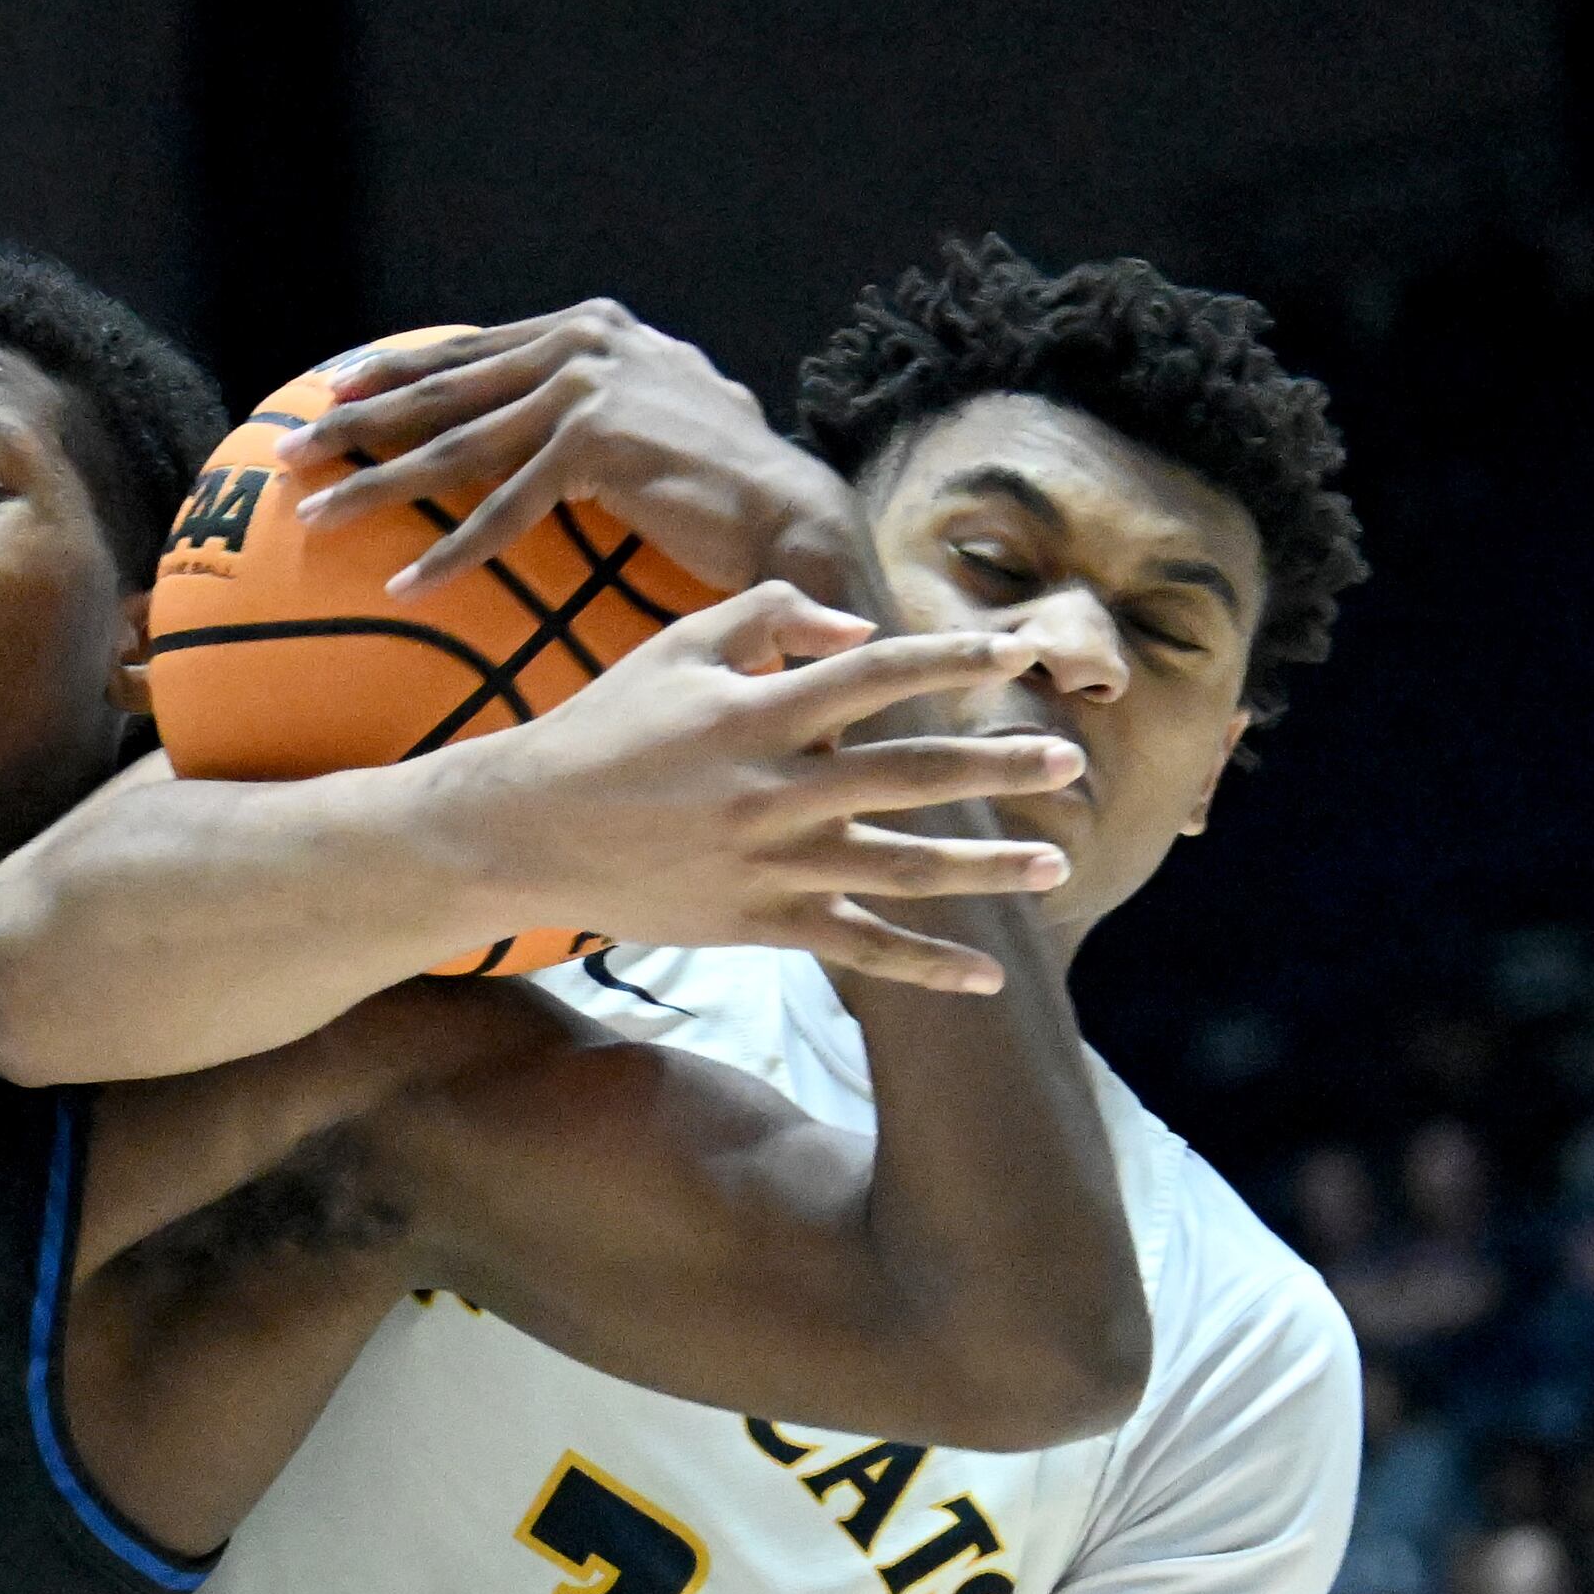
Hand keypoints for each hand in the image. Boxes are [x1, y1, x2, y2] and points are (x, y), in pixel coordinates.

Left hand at [277, 304, 860, 599]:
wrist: (790, 512)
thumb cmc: (720, 483)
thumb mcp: (649, 414)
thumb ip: (590, 400)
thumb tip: (535, 414)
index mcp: (592, 327)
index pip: (470, 350)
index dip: (395, 370)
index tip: (334, 389)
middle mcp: (584, 343)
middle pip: (443, 390)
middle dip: (354, 423)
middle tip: (289, 453)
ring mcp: (587, 388)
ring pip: (456, 448)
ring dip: (376, 489)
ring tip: (316, 520)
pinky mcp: (595, 445)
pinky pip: (503, 512)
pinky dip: (451, 553)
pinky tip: (404, 585)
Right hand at [442, 581, 1077, 991]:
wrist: (522, 831)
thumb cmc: (602, 729)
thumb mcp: (674, 647)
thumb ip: (768, 618)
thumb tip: (861, 628)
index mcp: (757, 712)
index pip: (878, 675)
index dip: (953, 662)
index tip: (1019, 656)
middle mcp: (774, 790)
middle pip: (911, 774)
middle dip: (999, 766)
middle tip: (1071, 760)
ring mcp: (769, 864)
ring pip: (901, 867)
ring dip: (988, 866)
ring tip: (1058, 860)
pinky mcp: (757, 923)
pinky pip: (857, 949)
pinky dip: (924, 964)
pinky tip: (987, 974)